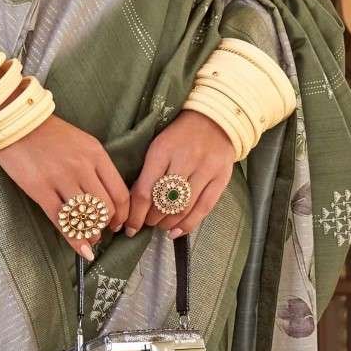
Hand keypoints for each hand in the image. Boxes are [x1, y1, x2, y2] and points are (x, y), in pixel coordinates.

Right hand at [0, 112, 130, 257]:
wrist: (14, 122)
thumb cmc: (49, 133)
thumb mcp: (82, 142)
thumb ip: (96, 166)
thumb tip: (104, 197)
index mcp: (96, 154)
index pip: (119, 192)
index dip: (123, 214)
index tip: (120, 222)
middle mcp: (82, 167)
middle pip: (105, 208)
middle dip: (108, 225)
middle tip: (104, 231)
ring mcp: (61, 179)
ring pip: (86, 217)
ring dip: (92, 234)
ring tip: (91, 239)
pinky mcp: (40, 190)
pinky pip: (62, 222)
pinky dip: (74, 240)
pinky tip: (81, 250)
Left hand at [122, 108, 235, 237]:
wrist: (216, 119)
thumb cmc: (180, 134)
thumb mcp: (158, 145)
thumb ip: (147, 171)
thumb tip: (134, 203)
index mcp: (163, 150)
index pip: (145, 190)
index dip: (135, 214)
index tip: (129, 226)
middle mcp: (185, 159)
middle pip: (163, 202)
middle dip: (150, 219)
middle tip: (144, 223)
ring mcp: (206, 170)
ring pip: (183, 208)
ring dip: (167, 223)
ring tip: (160, 226)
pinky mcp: (221, 179)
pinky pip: (204, 209)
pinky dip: (188, 224)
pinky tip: (177, 232)